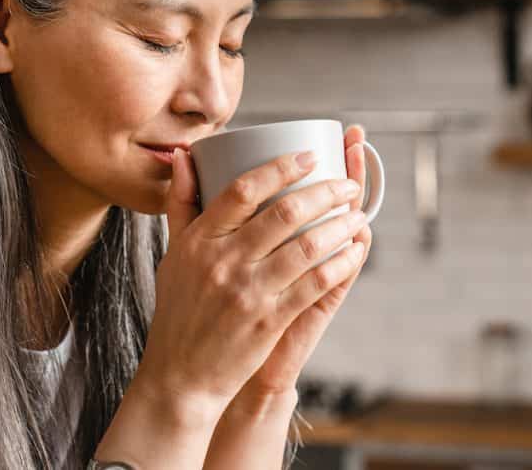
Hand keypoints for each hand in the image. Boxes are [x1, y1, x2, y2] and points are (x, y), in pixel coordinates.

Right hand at [134, 131, 368, 421]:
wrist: (181, 374)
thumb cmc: (179, 309)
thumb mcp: (173, 253)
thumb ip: (181, 203)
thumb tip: (183, 156)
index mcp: (200, 240)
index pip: (243, 190)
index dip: (281, 168)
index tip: (310, 156)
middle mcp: (224, 261)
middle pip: (283, 213)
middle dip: (325, 192)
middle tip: (348, 184)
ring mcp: (248, 292)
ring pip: (306, 246)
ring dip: (340, 226)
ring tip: (358, 214)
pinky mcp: (269, 320)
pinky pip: (314, 284)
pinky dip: (340, 264)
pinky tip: (354, 253)